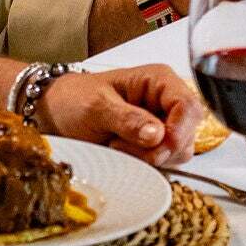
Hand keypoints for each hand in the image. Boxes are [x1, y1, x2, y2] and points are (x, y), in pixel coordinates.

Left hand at [38, 64, 203, 166]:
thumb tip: (157, 134)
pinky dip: (144, 164)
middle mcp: (166, 102)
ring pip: (178, 153)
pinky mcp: (155, 145)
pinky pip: (164, 163)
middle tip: (122, 145)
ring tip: (116, 145)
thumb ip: (127, 119)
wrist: (56, 113)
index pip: (188, 106)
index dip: (180, 129)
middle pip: (187, 134)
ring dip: (149, 158)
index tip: (159, 145)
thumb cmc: (74, 99)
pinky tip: (121, 153)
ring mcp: (163, 124)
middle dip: (159, 148)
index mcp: (159, 81)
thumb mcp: (96, 106)